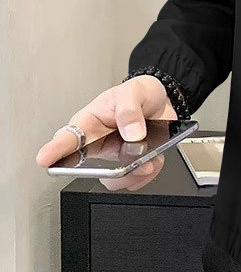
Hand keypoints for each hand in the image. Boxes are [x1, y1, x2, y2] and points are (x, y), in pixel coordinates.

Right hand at [35, 75, 176, 168]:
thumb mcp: (133, 92)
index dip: (55, 150)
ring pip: (114, 178)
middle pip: (89, 168)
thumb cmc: (139, 93)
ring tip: (149, 160)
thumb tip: (132, 133)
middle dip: (108, 172)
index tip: (45, 159)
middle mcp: (99, 143)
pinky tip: (155, 161)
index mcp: (89, 123)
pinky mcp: (133, 164)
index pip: (67, 138)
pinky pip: (136, 179)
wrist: (163, 100)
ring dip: (133, 174)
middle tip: (128, 165)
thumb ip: (129, 110)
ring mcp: (116, 156)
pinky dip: (148, 174)